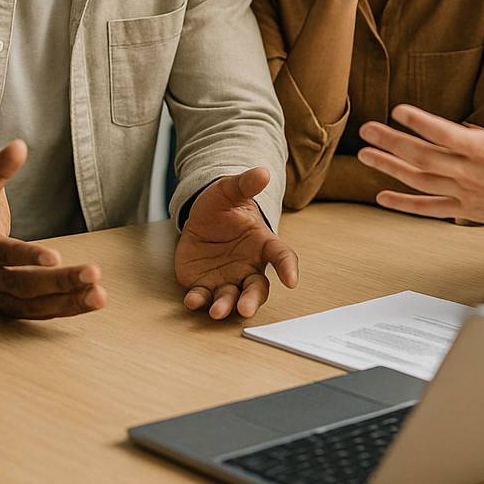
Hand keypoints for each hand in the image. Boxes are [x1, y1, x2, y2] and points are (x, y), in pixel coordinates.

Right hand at [0, 140, 106, 318]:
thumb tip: (20, 145)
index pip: (2, 253)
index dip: (27, 256)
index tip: (55, 256)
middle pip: (22, 285)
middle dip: (59, 281)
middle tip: (93, 273)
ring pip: (33, 305)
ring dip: (68, 301)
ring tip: (99, 294)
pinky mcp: (10, 310)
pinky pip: (40, 313)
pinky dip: (67, 309)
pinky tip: (93, 300)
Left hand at [177, 168, 298, 318]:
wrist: (201, 218)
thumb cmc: (223, 206)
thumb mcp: (230, 191)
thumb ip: (245, 184)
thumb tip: (264, 172)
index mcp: (262, 244)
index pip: (281, 256)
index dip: (288, 268)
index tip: (292, 281)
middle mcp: (248, 267)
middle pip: (256, 288)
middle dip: (251, 300)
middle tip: (246, 309)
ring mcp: (227, 279)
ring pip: (231, 298)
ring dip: (225, 306)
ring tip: (216, 311)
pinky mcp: (204, 285)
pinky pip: (203, 296)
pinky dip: (198, 301)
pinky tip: (192, 300)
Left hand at [357, 49, 483, 256]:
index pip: (445, 134)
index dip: (420, 123)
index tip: (397, 110)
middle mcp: (472, 174)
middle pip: (423, 157)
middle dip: (391, 143)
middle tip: (365, 130)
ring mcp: (467, 195)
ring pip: (420, 182)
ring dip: (390, 168)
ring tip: (364, 155)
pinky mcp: (468, 211)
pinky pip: (430, 209)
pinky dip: (405, 205)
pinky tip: (382, 197)